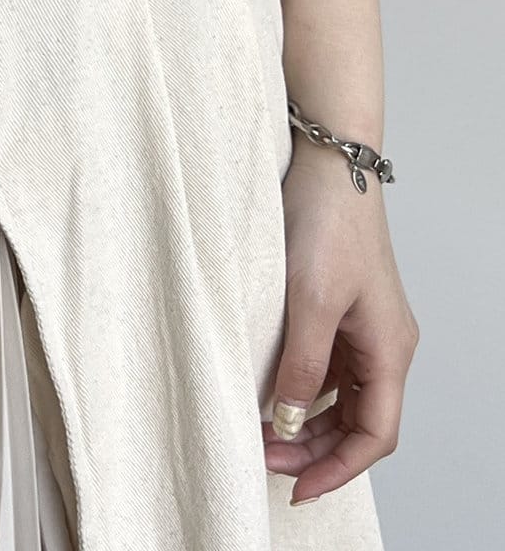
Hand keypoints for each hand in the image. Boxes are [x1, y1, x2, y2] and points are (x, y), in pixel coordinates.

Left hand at [265, 135, 419, 505]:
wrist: (329, 161)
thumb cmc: (327, 222)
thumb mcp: (308, 300)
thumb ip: (301, 365)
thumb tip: (288, 421)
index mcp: (389, 349)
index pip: (374, 435)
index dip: (337, 469)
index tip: (295, 487)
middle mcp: (384, 343)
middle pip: (359, 421)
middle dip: (316, 449)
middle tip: (263, 459)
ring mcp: (364, 325)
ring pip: (342, 396)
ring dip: (306, 420)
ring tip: (261, 432)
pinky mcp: (342, 306)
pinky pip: (328, 365)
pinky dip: (303, 387)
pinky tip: (269, 388)